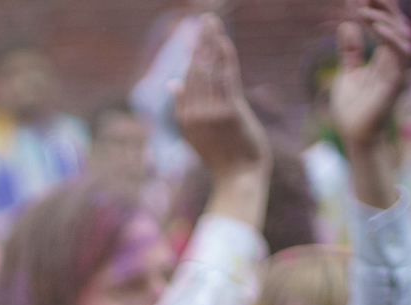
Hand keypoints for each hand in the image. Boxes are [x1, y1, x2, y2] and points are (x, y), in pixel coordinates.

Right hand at [172, 17, 268, 182]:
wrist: (238, 178)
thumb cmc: (222, 158)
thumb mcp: (196, 136)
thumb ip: (183, 109)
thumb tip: (172, 82)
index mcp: (185, 119)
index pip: (188, 79)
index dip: (192, 55)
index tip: (195, 35)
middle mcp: (195, 114)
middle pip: (196, 70)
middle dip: (199, 43)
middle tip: (203, 20)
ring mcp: (212, 113)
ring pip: (209, 71)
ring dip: (211, 43)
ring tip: (211, 22)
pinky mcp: (230, 113)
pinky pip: (226, 78)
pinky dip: (224, 58)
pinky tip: (223, 41)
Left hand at [328, 0, 410, 155]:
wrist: (355, 136)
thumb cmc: (354, 108)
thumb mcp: (348, 73)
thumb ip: (350, 51)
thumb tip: (346, 25)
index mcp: (387, 56)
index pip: (388, 24)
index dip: (377, 7)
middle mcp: (397, 60)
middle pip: (398, 23)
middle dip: (384, 6)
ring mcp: (399, 70)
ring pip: (402, 35)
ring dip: (384, 19)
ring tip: (363, 9)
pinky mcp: (397, 82)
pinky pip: (399, 54)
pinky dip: (389, 37)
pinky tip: (374, 26)